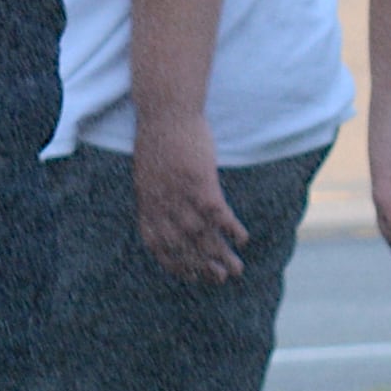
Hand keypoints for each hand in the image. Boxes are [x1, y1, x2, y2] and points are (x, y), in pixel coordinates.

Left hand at [132, 113, 246, 283]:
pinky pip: (218, 214)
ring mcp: (181, 195)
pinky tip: (243, 238)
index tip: (191, 274)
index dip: (175, 263)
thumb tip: (164, 210)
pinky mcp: (201, 182)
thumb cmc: (159, 138)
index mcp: (147, 203)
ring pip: (202, 235)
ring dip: (220, 254)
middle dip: (202, 266)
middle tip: (220, 278)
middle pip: (183, 246)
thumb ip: (155, 195)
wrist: (166, 111)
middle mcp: (162, 205)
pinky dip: (231, 229)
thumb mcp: (147, 172)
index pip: (158, 245)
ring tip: (236, 268)